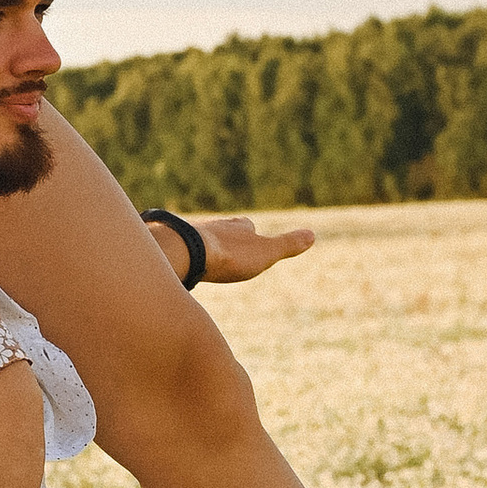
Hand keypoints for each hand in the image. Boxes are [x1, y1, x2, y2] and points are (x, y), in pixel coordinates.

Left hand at [189, 214, 314, 284]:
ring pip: (201, 238)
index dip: (250, 231)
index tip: (251, 232)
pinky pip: (181, 249)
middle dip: (226, 237)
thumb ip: (287, 245)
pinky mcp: (173, 246)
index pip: (247, 225)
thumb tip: (312, 235)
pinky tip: (183, 263)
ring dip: (204, 246)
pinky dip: (185, 254)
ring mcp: (192, 235)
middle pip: (223, 229)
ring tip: (204, 256)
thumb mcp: (265, 253)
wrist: (188, 252)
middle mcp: (215, 226)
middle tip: (227, 246)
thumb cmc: (229, 255)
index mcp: (238, 227)